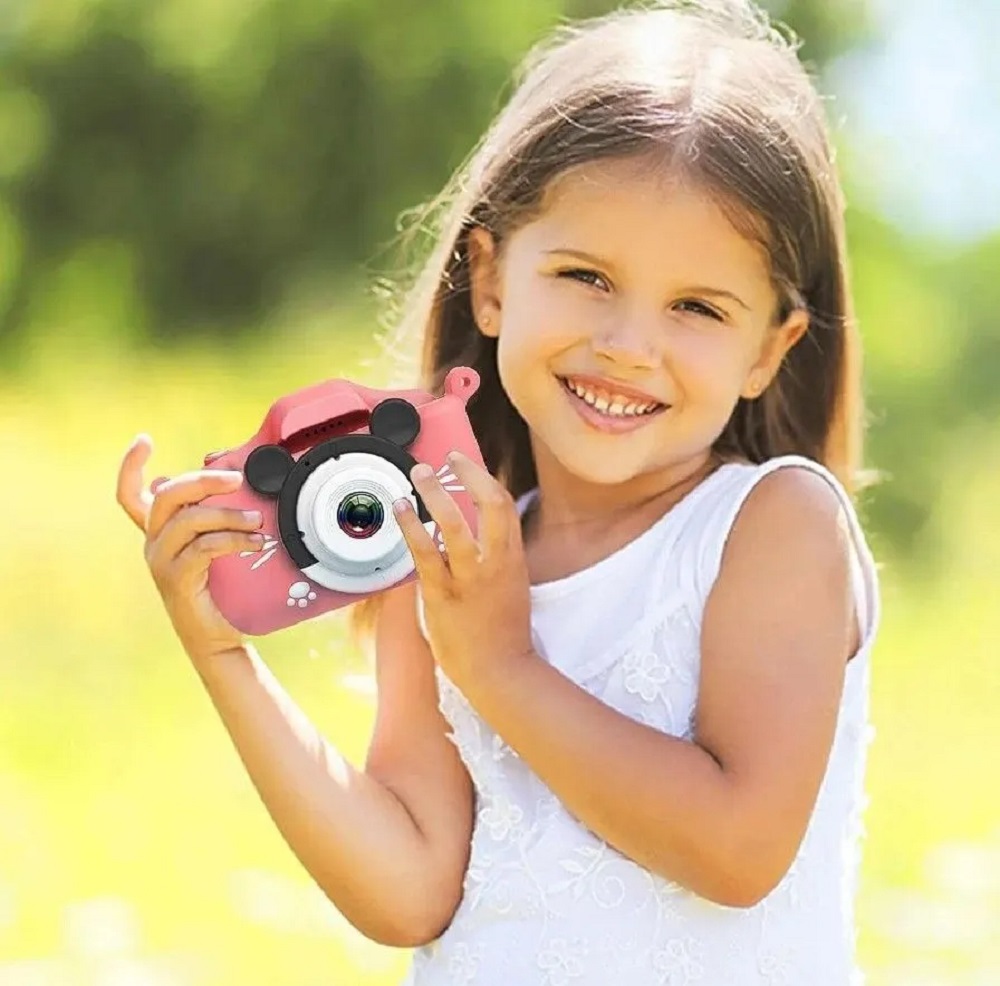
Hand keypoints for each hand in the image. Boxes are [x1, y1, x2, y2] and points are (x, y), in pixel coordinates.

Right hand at [116, 434, 265, 666]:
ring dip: (227, 514)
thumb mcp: (222, 546)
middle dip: (203, 480)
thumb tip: (246, 487)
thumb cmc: (224, 589)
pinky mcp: (177, 580)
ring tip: (257, 520)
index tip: (144, 439)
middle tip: (238, 478)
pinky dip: (232, 540)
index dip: (131, 465)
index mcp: (161, 532)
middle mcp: (154, 543)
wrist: (220, 637)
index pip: (132, 495)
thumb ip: (223, 518)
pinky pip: (202, 548)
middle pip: (167, 496)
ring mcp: (162, 562)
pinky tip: (256, 543)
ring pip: (188, 520)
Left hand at [393, 451, 534, 695]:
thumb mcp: (511, 586)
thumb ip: (496, 558)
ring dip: (434, 494)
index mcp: (513, 558)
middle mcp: (496, 562)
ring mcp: (470, 578)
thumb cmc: (503, 632)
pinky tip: (401, 511)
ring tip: (417, 475)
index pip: (503, 505)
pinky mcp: (444, 595)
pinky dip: (412, 527)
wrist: (500, 672)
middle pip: (490, 504)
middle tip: (447, 459)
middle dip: (468, 474)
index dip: (484, 478)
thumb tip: (476, 532)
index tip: (466, 464)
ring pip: (454, 524)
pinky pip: (425, 554)